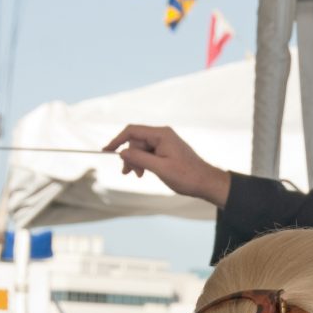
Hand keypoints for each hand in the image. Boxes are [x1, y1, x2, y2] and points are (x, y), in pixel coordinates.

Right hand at [102, 124, 230, 206]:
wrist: (205, 182)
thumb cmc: (186, 176)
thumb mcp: (160, 168)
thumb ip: (139, 158)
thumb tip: (122, 152)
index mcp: (161, 134)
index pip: (132, 131)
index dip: (117, 140)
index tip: (107, 151)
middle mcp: (162, 134)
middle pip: (136, 141)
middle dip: (129, 156)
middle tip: (128, 173)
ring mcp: (165, 142)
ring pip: (141, 148)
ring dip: (136, 161)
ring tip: (137, 175)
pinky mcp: (166, 150)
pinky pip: (149, 153)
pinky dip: (143, 162)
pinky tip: (144, 173)